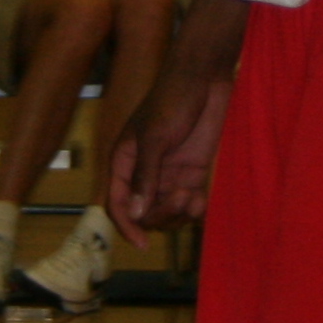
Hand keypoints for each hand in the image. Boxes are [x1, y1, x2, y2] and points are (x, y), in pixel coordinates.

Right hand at [106, 67, 229, 250]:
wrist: (205, 78)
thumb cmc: (173, 100)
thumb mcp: (154, 138)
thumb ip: (144, 176)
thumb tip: (133, 214)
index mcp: (123, 162)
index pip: (117, 204)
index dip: (126, 227)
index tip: (143, 244)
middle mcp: (143, 173)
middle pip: (144, 213)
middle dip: (161, 214)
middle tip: (182, 197)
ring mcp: (168, 174)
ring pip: (167, 213)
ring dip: (179, 213)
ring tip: (194, 197)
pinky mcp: (191, 173)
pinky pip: (188, 203)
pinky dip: (194, 208)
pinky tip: (202, 200)